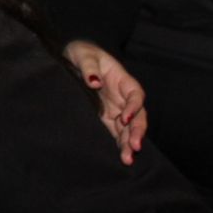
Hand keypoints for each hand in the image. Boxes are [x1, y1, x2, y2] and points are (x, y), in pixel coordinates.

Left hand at [63, 40, 147, 165]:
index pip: (135, 94)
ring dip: (130, 142)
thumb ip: (89, 68)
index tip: (125, 117)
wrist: (74, 59)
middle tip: (135, 146)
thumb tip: (95, 82)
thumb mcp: (83, 55)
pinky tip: (122, 156)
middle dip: (137, 131)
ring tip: (128, 158)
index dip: (134, 106)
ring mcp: (117, 108)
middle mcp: (123, 96)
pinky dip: (120, 143)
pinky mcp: (106, 116)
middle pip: (138, 115)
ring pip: (129, 127)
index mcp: (123, 80)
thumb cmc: (82, 53)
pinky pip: (116, 131)